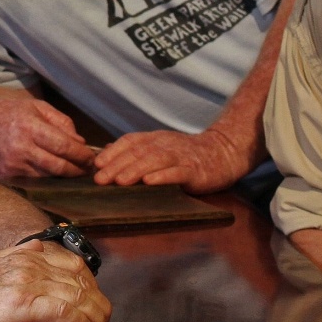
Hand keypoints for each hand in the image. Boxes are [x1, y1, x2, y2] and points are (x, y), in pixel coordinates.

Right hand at [0, 94, 97, 179]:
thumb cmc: (10, 112)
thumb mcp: (36, 107)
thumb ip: (61, 121)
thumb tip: (80, 142)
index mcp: (29, 126)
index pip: (63, 146)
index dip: (80, 155)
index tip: (91, 158)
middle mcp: (20, 147)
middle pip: (57, 166)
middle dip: (76, 169)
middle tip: (88, 170)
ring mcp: (11, 165)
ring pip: (47, 177)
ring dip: (63, 176)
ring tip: (74, 172)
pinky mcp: (5, 177)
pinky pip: (33, 182)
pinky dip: (46, 179)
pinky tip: (54, 175)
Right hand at [0, 240, 109, 321]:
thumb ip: (22, 269)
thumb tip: (46, 273)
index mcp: (24, 252)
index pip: (73, 264)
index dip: (90, 286)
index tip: (96, 305)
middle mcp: (28, 260)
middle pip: (80, 278)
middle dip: (97, 302)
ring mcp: (25, 278)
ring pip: (77, 295)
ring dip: (93, 317)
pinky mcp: (21, 300)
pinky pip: (64, 311)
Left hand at [92, 127, 248, 192]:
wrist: (224, 152)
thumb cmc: (188, 154)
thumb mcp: (160, 147)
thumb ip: (135, 150)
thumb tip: (107, 152)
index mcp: (155, 139)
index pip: (130, 141)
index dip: (113, 152)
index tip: (97, 164)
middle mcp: (165, 144)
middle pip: (138, 153)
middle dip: (117, 165)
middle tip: (100, 179)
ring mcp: (180, 156)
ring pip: (154, 160)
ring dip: (135, 170)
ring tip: (120, 181)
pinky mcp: (195, 170)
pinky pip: (178, 172)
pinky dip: (163, 176)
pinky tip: (150, 182)